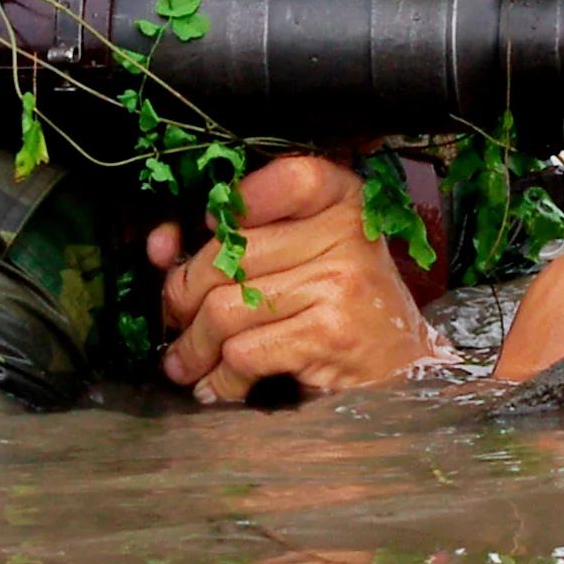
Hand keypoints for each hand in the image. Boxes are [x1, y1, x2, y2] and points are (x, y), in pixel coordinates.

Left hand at [145, 151, 448, 404]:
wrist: (403, 372)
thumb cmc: (342, 309)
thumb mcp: (309, 255)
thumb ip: (243, 240)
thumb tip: (161, 247)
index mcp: (345, 201)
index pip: (286, 178)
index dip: (237, 203)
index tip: (208, 228)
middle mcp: (348, 235)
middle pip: (231, 254)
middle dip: (185, 294)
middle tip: (176, 318)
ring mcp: (341, 284)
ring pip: (227, 308)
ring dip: (195, 345)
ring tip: (187, 362)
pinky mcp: (330, 335)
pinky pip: (244, 351)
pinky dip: (222, 377)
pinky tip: (222, 384)